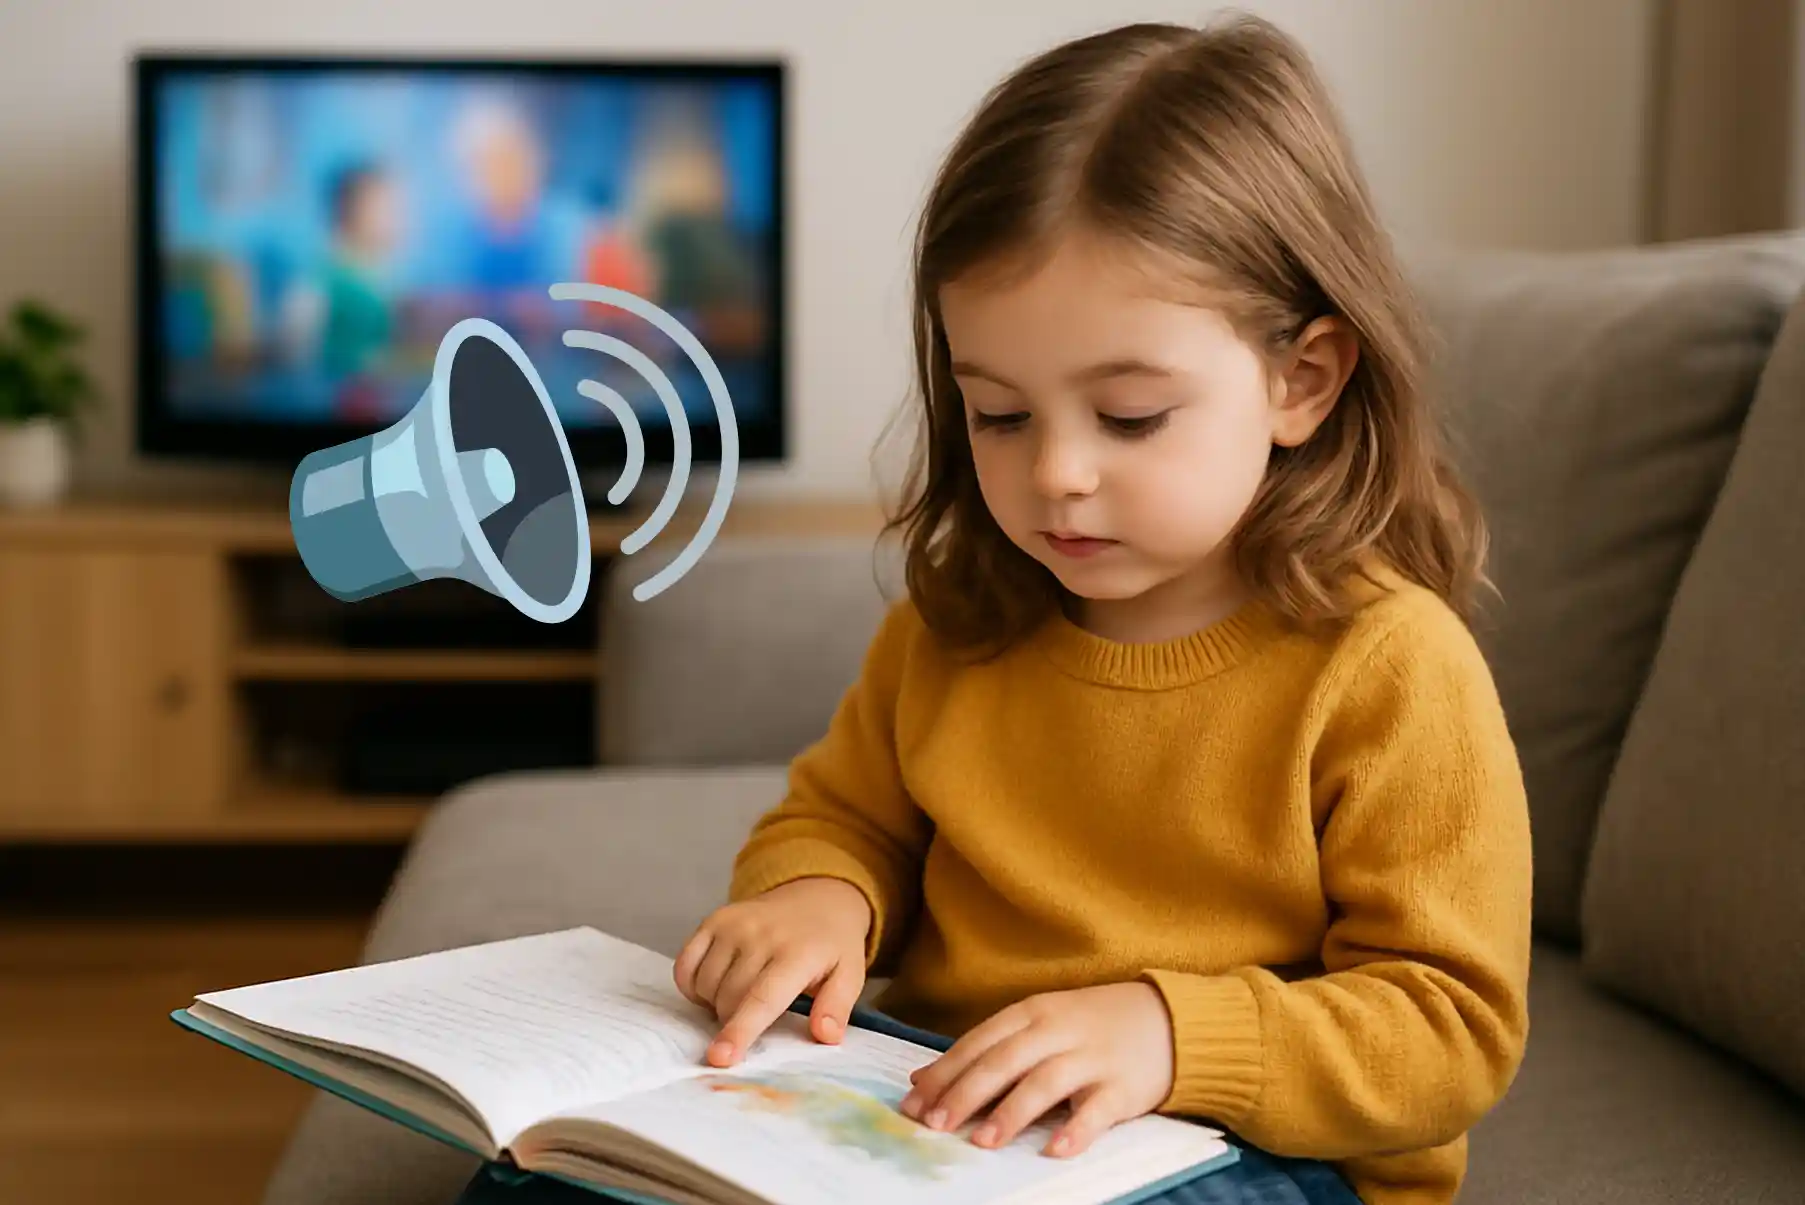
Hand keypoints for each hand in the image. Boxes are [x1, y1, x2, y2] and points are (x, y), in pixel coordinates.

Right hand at [673, 876, 871, 1068]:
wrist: (817, 896)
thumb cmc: (831, 945)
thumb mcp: (850, 974)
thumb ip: (837, 1007)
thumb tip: (825, 1036)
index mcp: (798, 953)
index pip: (763, 998)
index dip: (740, 1031)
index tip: (720, 1058)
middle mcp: (761, 935)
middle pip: (729, 999)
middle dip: (735, 1021)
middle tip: (758, 1014)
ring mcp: (734, 924)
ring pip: (706, 986)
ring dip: (716, 1003)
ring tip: (743, 994)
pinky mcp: (714, 920)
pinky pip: (685, 966)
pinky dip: (693, 985)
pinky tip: (716, 985)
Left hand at [897, 981, 1174, 1157]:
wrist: (1168, 1017)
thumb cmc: (1091, 1025)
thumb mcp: (1038, 1024)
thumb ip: (986, 1048)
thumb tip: (923, 1078)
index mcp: (1032, 1013)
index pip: (979, 1043)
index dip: (945, 1073)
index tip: (913, 1102)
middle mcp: (1058, 1031)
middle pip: (1004, 1061)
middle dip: (965, 1093)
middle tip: (935, 1124)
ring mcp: (1092, 1057)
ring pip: (1044, 1083)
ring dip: (1011, 1112)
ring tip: (982, 1141)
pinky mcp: (1123, 1086)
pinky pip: (1097, 1111)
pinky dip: (1075, 1130)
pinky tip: (1053, 1151)